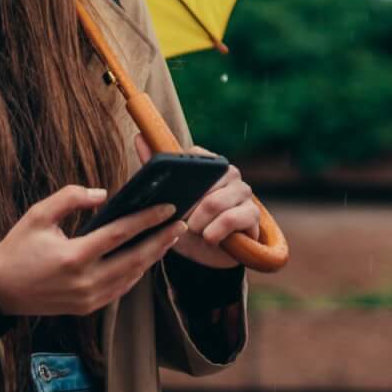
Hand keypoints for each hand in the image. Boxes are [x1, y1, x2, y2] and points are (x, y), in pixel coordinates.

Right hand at [0, 181, 184, 316]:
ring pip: (131, 276)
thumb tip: (104, 193)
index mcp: (73, 256)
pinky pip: (121, 289)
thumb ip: (70, 198)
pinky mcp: (87, 308)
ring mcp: (88, 298)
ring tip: (168, 238)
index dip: (147, 219)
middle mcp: (85, 281)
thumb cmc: (18, 247)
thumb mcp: (38, 215)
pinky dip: (136, 273)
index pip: (120, 234)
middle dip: (161, 240)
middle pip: (135, 259)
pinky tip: (146, 258)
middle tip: (180, 224)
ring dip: (152, 257)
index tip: (167, 207)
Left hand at [133, 134, 261, 270]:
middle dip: (188, 209)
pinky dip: (214, 232)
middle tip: (184, 221)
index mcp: (209, 163)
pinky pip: (230, 219)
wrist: (202, 253)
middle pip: (204, 184)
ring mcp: (243, 191)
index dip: (182, 182)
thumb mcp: (166, 198)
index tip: (176, 199)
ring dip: (199, 224)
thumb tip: (139, 137)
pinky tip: (210, 238)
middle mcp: (229, 172)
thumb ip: (152, 167)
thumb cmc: (184, 221)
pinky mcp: (252, 213)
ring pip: (214, 203)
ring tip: (197, 231)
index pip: (195, 157)